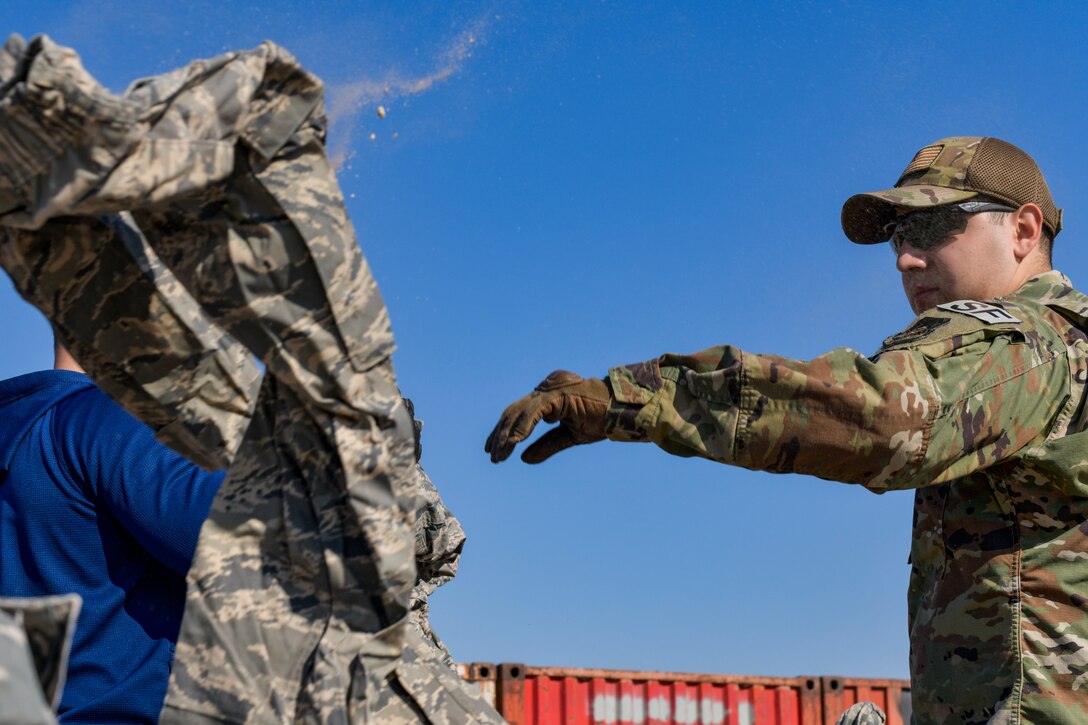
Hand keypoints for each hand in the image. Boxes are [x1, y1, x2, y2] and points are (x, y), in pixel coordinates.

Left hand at [486, 370, 610, 463]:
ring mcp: (551, 389)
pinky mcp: (558, 394)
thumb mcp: (569, 437)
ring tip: (499, 456)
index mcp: (548, 396)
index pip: (519, 412)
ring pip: (519, 411)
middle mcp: (546, 388)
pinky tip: (513, 443)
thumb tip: (523, 459)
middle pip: (514, 411)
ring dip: (507, 435)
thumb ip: (546, 446)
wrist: (623, 412)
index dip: (504, 430)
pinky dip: (521, 427)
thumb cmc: (601, 420)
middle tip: (492, 456)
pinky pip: (534, 411)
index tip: (494, 449)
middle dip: (500, 434)